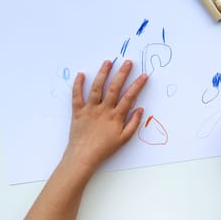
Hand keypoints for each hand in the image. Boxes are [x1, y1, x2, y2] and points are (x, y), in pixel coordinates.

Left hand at [61, 59, 147, 175]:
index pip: (129, 97)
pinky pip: (76, 95)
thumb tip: (140, 109)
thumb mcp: (123, 139)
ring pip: (97, 87)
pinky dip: (78, 84)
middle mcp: (103, 109)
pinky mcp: (78, 111)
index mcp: (116, 116)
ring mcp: (90, 109)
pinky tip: (81, 74)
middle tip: (128, 62)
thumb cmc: (104, 149)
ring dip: (102, 73)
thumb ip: (133, 123)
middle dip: (122, 73)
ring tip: (108, 62)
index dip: (137, 85)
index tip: (143, 75)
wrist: (82, 157)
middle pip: (114, 88)